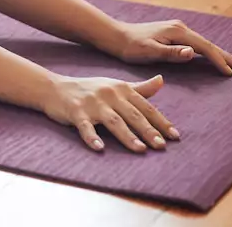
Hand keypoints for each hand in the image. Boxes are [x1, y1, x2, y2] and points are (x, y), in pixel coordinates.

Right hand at [43, 74, 176, 152]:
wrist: (56, 88)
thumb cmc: (89, 89)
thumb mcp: (115, 86)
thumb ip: (140, 88)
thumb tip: (162, 80)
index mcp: (121, 89)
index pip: (145, 107)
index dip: (161, 122)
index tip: (175, 136)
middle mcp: (109, 94)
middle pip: (132, 115)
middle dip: (148, 131)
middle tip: (162, 146)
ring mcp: (92, 103)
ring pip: (114, 121)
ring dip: (127, 136)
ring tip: (140, 150)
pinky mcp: (76, 112)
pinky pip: (85, 126)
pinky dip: (92, 137)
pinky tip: (100, 148)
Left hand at [113, 20, 231, 75]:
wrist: (117, 36)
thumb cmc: (132, 48)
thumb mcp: (150, 52)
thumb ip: (171, 53)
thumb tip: (191, 52)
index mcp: (177, 32)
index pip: (204, 48)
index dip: (219, 60)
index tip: (231, 73)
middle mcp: (180, 28)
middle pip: (208, 44)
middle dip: (225, 55)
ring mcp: (178, 29)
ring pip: (203, 43)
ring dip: (219, 53)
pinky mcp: (174, 33)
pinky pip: (196, 43)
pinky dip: (208, 50)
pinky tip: (212, 55)